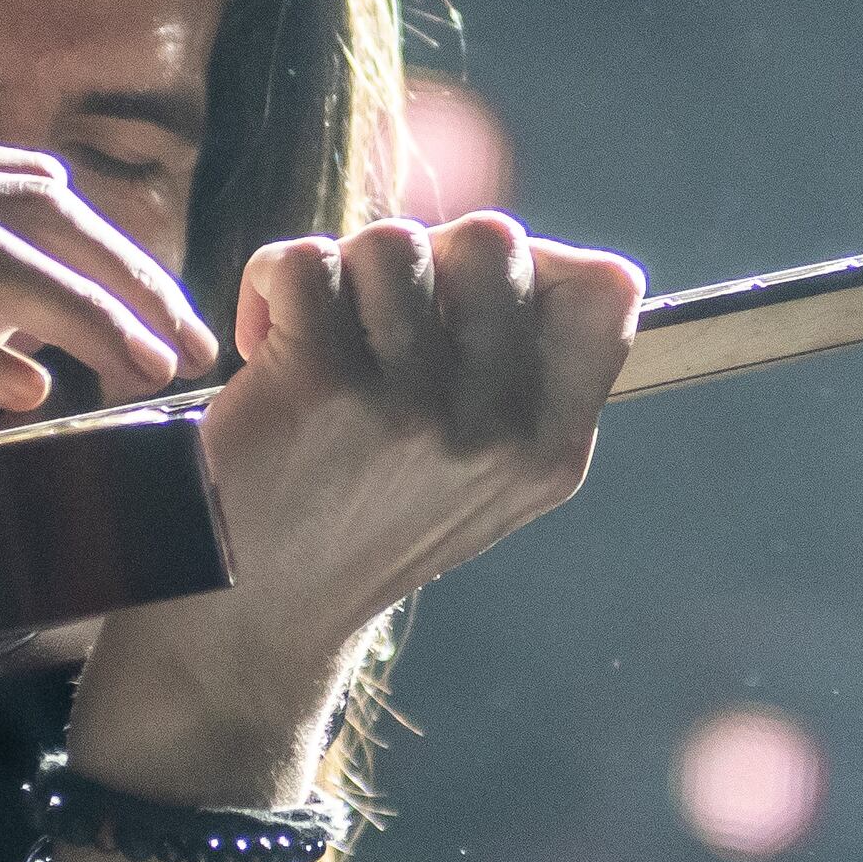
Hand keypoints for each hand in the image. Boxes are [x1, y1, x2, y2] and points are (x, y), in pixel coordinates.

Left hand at [55, 214, 639, 861]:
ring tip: (320, 337)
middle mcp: (493, 428)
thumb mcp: (489, 480)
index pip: (606, 292)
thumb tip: (585, 262)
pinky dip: (272, 283)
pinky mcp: (321, 385)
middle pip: (492, 240)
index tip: (468, 304)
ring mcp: (409, 405)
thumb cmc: (366, 521)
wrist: (256, 621)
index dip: (534, 266)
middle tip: (382, 317)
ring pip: (392, 243)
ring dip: (342, 274)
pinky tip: (266, 345)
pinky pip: (308, 261)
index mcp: (549, 447)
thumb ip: (539, 381)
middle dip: (427, 257)